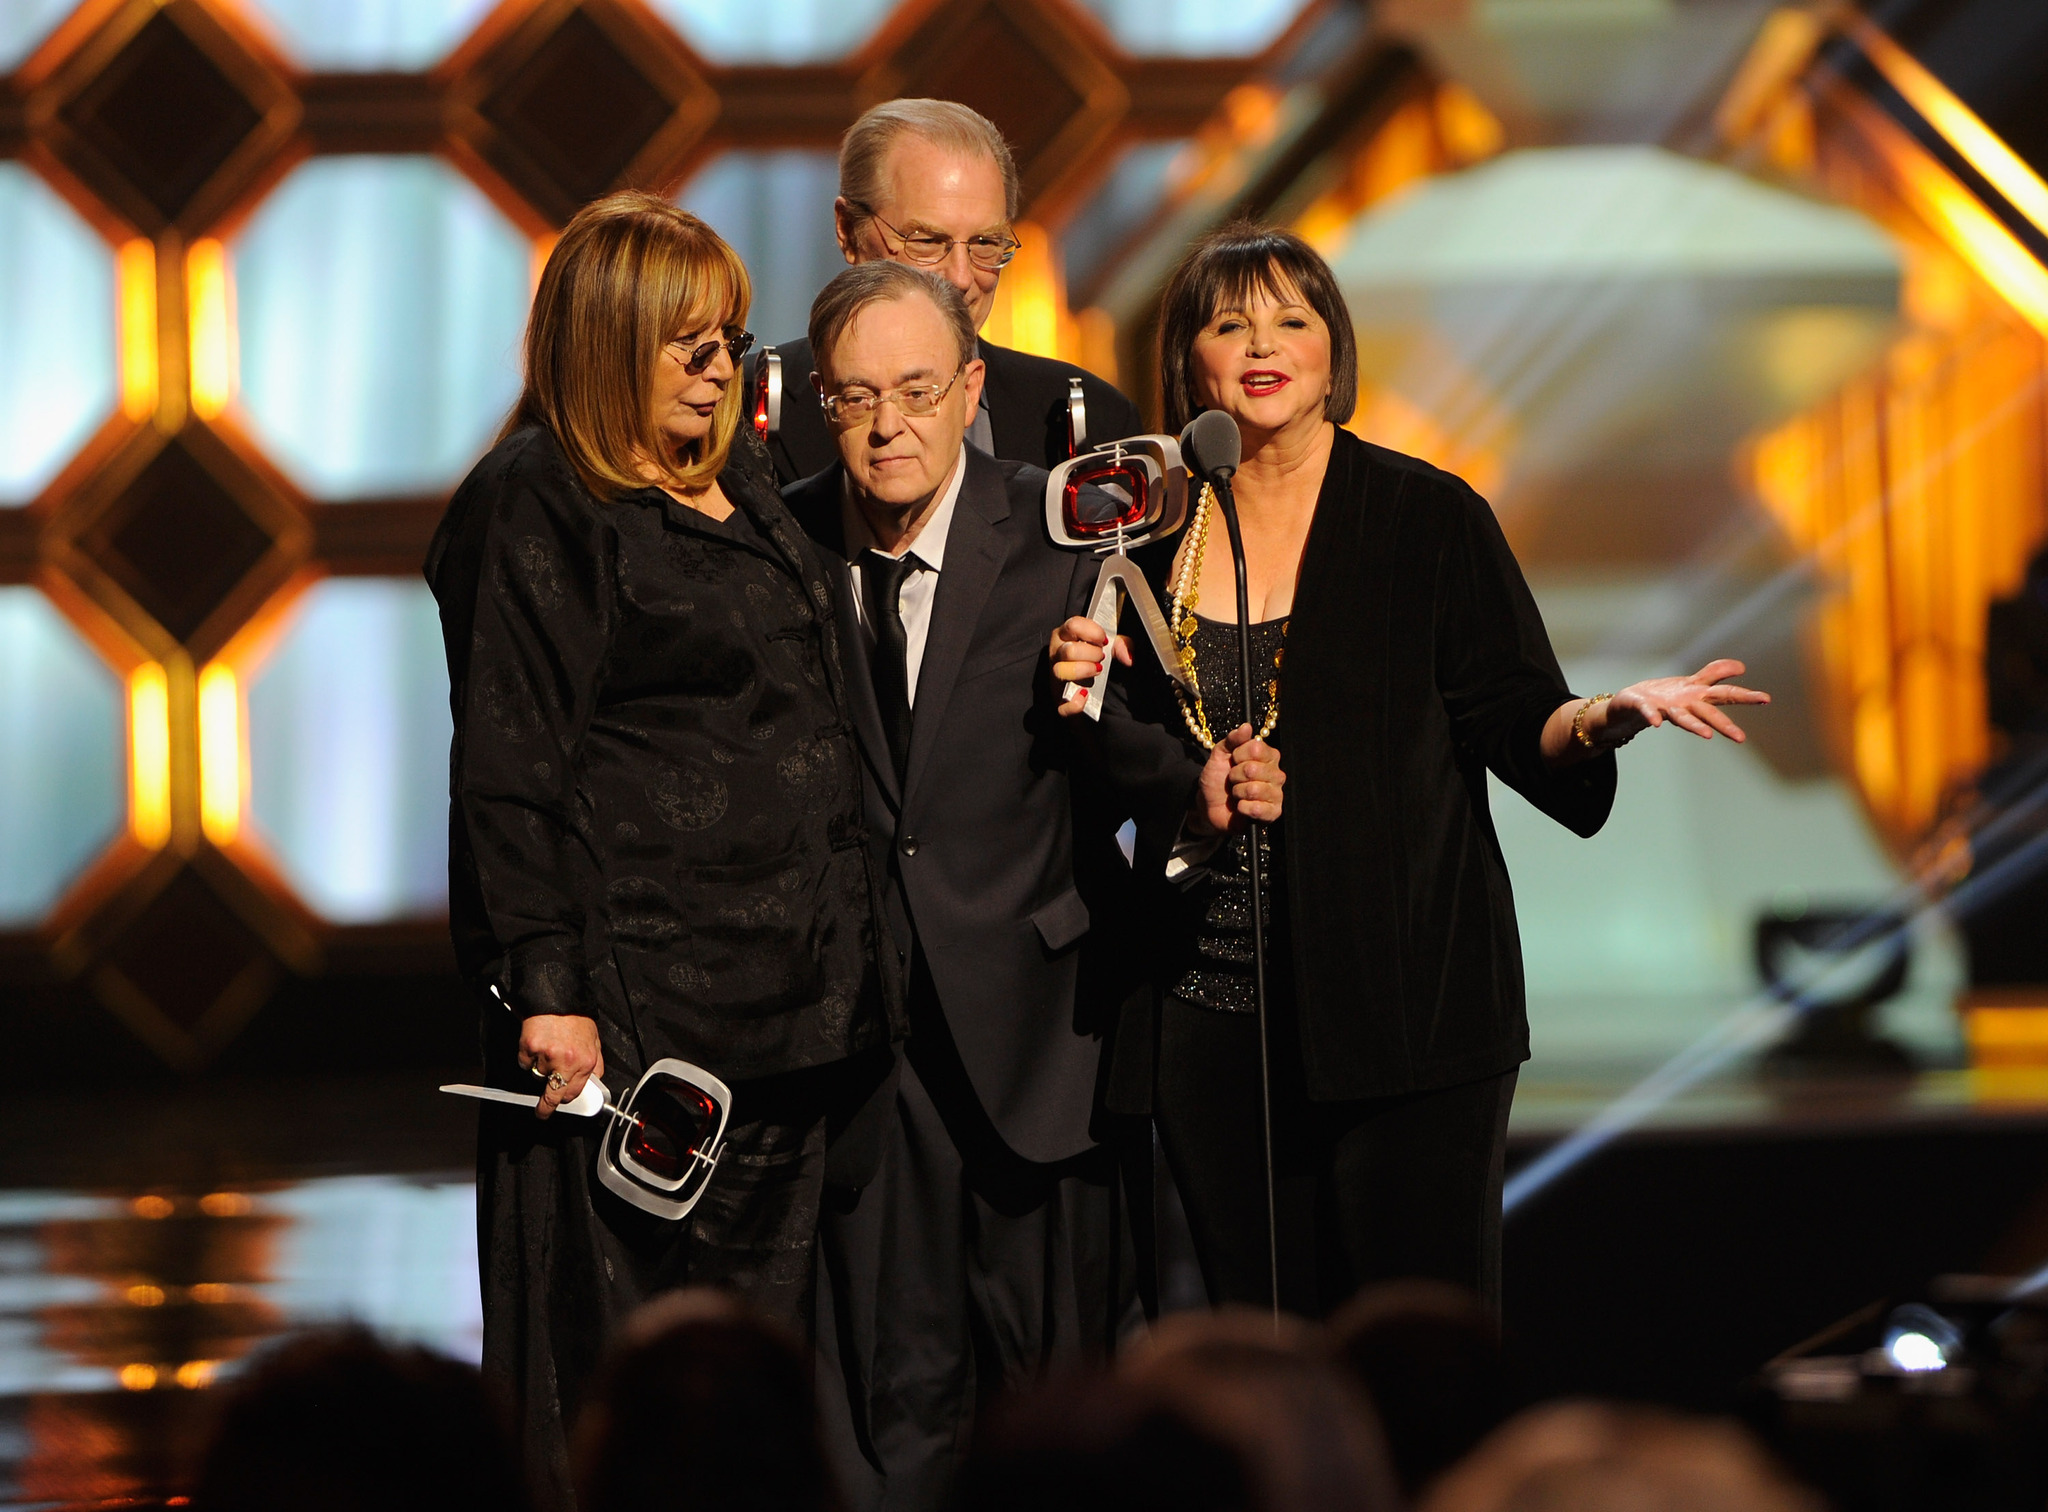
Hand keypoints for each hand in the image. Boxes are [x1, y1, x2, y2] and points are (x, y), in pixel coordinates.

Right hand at [518, 1014, 603, 1118]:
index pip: (574, 1092)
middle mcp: (567, 1061)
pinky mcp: (530, 1048)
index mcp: (585, 1061)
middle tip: (542, 1111)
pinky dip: (528, 1056)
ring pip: (538, 1075)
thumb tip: (594, 1083)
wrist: (557, 998)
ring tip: (547, 1048)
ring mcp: (547, 1055)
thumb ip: (594, 1064)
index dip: (565, 1098)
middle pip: (553, 1095)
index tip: (559, 1104)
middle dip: (547, 1105)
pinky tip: (537, 1043)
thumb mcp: (594, 1041)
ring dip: (540, 1067)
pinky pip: (525, 1062)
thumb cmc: (575, 1017)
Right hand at [1050, 616, 1131, 716]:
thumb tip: (1128, 656)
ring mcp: (1056, 677)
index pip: (1072, 625)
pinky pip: (1062, 704)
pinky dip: (1075, 703)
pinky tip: (1085, 695)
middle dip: (1092, 654)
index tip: (1104, 640)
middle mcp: (1057, 654)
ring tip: (1096, 670)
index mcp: (1066, 636)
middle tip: (1101, 658)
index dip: (1092, 632)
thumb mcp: (1110, 648)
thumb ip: (1121, 645)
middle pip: (1069, 650)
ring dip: (1084, 671)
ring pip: (1060, 671)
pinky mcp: (1059, 700)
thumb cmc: (1095, 662)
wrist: (1092, 692)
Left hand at [1190, 724, 1284, 834]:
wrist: (1209, 805)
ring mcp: (1276, 793)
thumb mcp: (1220, 754)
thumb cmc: (1218, 779)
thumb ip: (1232, 739)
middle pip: (1252, 769)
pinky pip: (1258, 808)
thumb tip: (1246, 726)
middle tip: (1233, 780)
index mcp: (1267, 755)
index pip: (1255, 748)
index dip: (1238, 755)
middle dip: (1235, 776)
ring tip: (1237, 794)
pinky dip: (1243, 808)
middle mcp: (1276, 773)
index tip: (1233, 761)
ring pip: (1254, 789)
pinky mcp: (1273, 812)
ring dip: (1238, 792)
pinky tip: (1242, 807)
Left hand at [1591, 659, 1769, 747]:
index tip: (1766, 699)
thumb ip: (1716, 673)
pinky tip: (1656, 723)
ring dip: (1695, 726)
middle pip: (1708, 713)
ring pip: (1684, 718)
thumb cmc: (1666, 696)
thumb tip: (1741, 666)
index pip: (1725, 693)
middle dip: (1724, 725)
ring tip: (1707, 735)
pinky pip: (1649, 712)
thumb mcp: (1693, 681)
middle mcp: (1686, 705)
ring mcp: (1666, 709)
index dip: (1745, 696)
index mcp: (1699, 696)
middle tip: (1741, 738)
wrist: (1631, 705)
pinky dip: (1652, 716)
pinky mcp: (1645, 709)